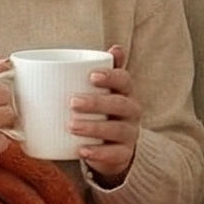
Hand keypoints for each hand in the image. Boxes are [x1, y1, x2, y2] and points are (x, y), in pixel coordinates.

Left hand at [73, 44, 142, 186]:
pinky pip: (115, 154)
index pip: (125, 80)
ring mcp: (129, 134)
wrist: (111, 148)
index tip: (91, 76)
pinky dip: (98, 152)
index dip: (111, 77)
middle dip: (97, 102)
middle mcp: (131, 112)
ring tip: (71, 126)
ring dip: (94, 127)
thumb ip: (100, 70)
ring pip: (117, 129)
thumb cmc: (100, 112)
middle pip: (121, 104)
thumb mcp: (99, 91)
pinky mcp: (123, 155)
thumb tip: (115, 47)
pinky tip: (82, 150)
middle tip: (72, 101)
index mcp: (124, 92)